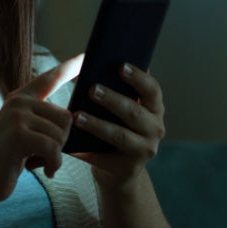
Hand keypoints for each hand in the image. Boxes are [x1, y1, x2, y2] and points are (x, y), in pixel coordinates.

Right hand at [0, 54, 82, 203]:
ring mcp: (16, 116)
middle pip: (66, 117)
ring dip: (57, 156)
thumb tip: (76, 117)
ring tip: (39, 162)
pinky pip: (54, 148)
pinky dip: (54, 164)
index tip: (87, 55)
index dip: (70, 66)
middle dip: (62, 142)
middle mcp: (18, 102)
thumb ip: (43, 120)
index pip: (50, 78)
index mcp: (21, 98)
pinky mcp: (18, 135)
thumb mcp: (25, 133)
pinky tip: (46, 171)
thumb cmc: (9, 160)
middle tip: (44, 155)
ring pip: (62, 134)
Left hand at [70, 63, 165, 190]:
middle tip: (91, 89)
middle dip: (112, 99)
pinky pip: (105, 158)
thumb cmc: (118, 126)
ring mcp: (144, 150)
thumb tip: (100, 59)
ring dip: (97, 125)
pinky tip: (71, 143)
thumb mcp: (124, 107)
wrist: (119, 168)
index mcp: (155, 108)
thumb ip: (119, 88)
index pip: (152, 89)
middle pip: (135, 112)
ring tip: (77, 116)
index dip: (138, 77)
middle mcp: (156, 129)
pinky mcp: (129, 168)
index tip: (120, 66)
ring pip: (120, 136)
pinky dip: (87, 150)